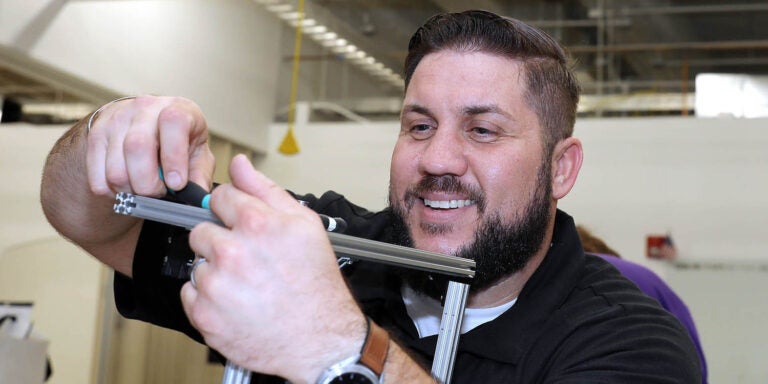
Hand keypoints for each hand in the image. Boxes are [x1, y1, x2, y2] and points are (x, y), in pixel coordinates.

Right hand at [85, 95, 214, 196]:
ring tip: (143, 188)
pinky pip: (98, 178)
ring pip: (116, 170)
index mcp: (177, 108)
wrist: (143, 122)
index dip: (174, 157)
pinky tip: (127, 186)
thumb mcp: (197, 152)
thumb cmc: (176, 140)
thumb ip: (199, 175)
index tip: (176, 184)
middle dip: (148, 184)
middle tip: (158, 193)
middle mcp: (145, 108)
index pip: (173, 123)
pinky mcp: (95, 136)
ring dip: (131, 191)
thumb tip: (197, 198)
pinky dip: (112, 193)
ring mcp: (116, 120)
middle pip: (137, 148)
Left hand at [180, 155, 365, 382]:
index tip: (243, 227)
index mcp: (256, 224)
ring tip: (246, 286)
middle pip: (201, 231)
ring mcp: (215, 285)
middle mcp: (232, 252)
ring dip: (215, 272)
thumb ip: (265, 189)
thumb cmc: (315, 284)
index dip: (232, 211)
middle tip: (248, 261)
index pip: (219, 198)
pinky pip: (190, 294)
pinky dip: (207, 300)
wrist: (320, 339)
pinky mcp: (204, 315)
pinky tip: (235, 303)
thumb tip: (239, 164)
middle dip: (221, 242)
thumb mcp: (303, 224)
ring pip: (197, 264)